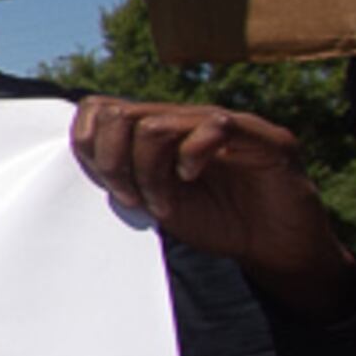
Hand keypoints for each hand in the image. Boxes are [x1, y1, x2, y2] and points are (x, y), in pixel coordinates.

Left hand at [68, 97, 355, 314]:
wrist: (273, 246)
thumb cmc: (215, 221)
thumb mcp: (155, 201)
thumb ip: (123, 176)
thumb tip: (82, 160)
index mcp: (160, 130)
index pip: (100, 109)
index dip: (90, 145)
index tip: (107, 187)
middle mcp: (188, 118)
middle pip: (119, 115)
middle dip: (114, 162)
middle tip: (133, 199)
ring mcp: (225, 123)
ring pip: (155, 125)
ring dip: (149, 173)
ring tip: (164, 204)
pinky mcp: (264, 137)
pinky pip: (214, 125)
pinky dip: (191, 156)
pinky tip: (191, 179)